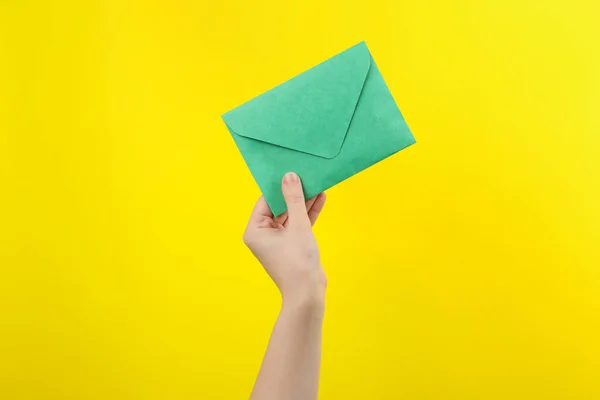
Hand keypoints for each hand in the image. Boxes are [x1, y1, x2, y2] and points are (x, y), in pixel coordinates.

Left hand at [243, 172, 326, 305]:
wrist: (308, 294)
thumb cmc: (298, 262)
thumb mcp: (298, 225)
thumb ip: (294, 199)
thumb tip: (289, 176)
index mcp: (255, 230)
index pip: (266, 201)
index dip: (279, 185)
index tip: (290, 169)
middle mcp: (263, 235)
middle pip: (279, 206)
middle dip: (294, 192)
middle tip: (305, 173)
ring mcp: (278, 240)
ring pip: (291, 214)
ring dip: (303, 201)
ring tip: (316, 182)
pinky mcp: (292, 244)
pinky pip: (299, 224)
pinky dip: (308, 213)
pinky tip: (320, 198)